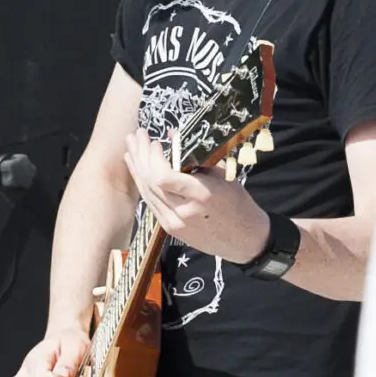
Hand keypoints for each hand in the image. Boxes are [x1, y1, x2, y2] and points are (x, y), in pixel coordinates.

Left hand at [124, 132, 271, 266]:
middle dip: (141, 157)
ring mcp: (175, 223)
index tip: (154, 141)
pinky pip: (151, 204)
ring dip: (137, 169)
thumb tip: (173, 136)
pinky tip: (137, 170)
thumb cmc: (238, 203)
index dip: (154, 158)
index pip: (165, 177)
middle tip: (135, 136)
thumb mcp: (222, 176)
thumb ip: (196, 158)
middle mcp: (185, 212)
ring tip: (130, 148)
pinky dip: (142, 185)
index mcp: (202, 195)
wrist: (245, 240)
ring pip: (147, 193)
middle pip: (152, 183)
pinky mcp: (171, 230)